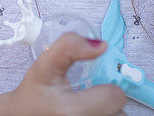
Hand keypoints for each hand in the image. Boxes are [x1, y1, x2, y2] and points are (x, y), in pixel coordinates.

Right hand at [7, 32, 125, 114]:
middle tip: (90, 97)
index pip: (115, 97)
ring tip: (90, 107)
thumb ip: (69, 47)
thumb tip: (100, 45)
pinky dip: (105, 115)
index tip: (93, 85)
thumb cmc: (34, 94)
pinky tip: (91, 112)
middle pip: (120, 111)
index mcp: (72, 112)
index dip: (106, 86)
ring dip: (109, 111)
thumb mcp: (44, 65)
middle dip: (108, 100)